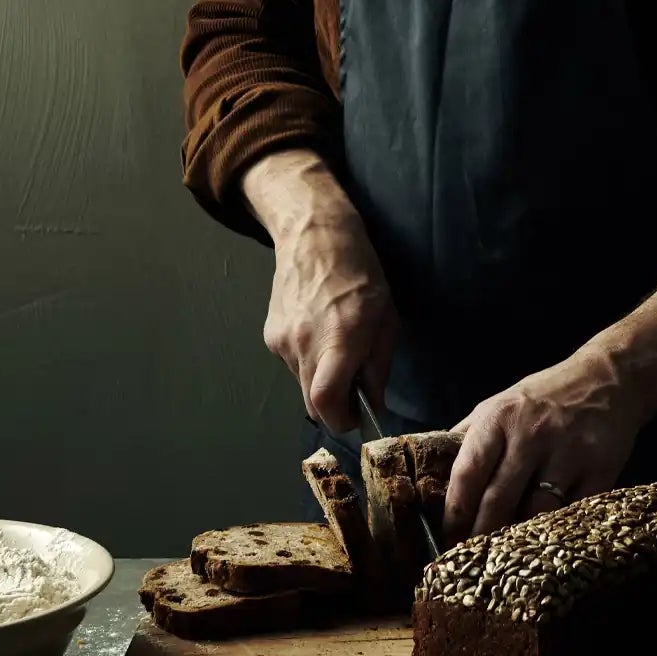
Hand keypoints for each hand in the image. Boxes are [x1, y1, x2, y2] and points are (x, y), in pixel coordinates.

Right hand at [244, 150, 398, 434]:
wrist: (314, 235)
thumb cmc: (360, 272)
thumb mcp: (386, 316)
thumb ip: (378, 365)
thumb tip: (373, 403)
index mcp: (339, 340)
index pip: (326, 402)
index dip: (341, 420)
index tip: (357, 417)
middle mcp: (305, 345)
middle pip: (312, 402)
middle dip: (334, 404)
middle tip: (353, 387)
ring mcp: (282, 340)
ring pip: (301, 382)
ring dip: (320, 377)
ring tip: (336, 344)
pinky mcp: (269, 334)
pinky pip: (291, 362)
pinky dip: (306, 358)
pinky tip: (318, 329)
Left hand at [443, 347, 646, 540]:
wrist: (608, 378)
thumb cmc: (545, 396)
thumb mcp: (501, 403)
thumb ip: (470, 435)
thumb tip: (433, 470)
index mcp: (500, 417)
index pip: (468, 473)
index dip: (454, 511)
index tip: (448, 536)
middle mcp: (531, 434)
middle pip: (498, 501)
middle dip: (481, 535)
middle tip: (473, 559)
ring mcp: (567, 452)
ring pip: (534, 513)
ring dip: (518, 539)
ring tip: (507, 557)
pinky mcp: (599, 469)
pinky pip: (571, 513)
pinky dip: (556, 530)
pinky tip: (545, 540)